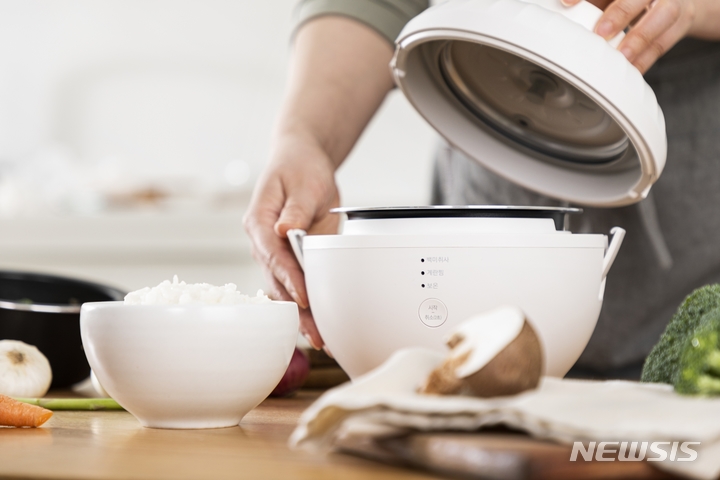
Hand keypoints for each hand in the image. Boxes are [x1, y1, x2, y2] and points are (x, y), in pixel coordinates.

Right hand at [243, 132, 339, 349]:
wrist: (302, 163)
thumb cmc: (299, 168)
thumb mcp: (302, 182)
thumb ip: (295, 208)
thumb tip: (284, 230)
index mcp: (258, 222)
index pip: (271, 254)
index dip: (287, 276)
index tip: (303, 295)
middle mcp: (263, 243)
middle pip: (278, 281)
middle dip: (296, 310)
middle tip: (315, 334)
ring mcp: (277, 255)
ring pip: (287, 290)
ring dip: (303, 316)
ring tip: (322, 340)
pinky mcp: (293, 260)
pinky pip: (299, 286)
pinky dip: (311, 306)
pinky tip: (322, 326)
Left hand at [563, 0, 698, 72]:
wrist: (675, 0)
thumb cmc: (632, 0)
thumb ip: (592, 1)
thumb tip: (562, 8)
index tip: (567, 2)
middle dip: (621, 13)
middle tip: (601, 33)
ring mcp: (674, 2)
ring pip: (664, 16)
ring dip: (640, 38)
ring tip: (622, 56)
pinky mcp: (683, 21)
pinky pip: (666, 41)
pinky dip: (647, 58)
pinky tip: (632, 70)